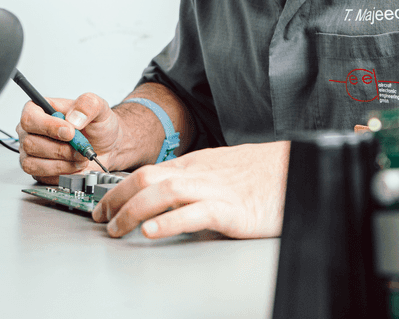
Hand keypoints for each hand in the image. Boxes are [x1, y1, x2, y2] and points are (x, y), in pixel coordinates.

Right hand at [17, 92, 122, 183]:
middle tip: (79, 148)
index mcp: (40, 109)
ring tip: (80, 158)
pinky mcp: (36, 170)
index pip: (29, 119)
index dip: (48, 127)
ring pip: (33, 163)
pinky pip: (41, 176)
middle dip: (60, 149)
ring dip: (62, 163)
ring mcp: (31, 152)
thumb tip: (73, 118)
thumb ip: (87, 104)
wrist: (106, 147)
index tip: (70, 132)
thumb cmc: (97, 125)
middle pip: (30, 143)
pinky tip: (75, 165)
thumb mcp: (99, 107)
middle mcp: (31, 131)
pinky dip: (62, 173)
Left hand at [92, 141, 289, 239]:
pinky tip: (152, 232)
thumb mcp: (222, 172)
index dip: (120, 188)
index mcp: (197, 165)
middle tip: (101, 219)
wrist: (297, 169)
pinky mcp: (232, 210)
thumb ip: (197, 181)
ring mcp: (215, 190)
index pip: (149, 171)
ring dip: (133, 211)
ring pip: (163, 192)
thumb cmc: (263, 175)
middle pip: (147, 177)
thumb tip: (170, 197)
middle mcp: (200, 173)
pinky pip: (194, 213)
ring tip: (117, 229)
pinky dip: (169, 222)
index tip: (103, 205)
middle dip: (117, 198)